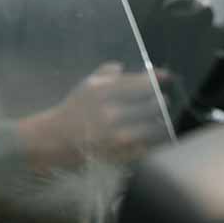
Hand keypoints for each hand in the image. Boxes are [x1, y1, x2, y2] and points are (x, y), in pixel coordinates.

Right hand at [20, 62, 172, 168]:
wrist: (57, 139)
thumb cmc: (74, 110)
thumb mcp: (86, 86)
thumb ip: (106, 74)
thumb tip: (125, 68)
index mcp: (105, 93)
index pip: (143, 83)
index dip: (158, 78)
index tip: (166, 77)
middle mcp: (114, 114)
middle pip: (155, 104)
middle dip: (160, 101)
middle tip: (161, 100)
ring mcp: (120, 136)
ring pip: (158, 126)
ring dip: (160, 120)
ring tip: (157, 118)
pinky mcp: (125, 154)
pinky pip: (151, 144)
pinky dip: (153, 139)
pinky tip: (149, 135)